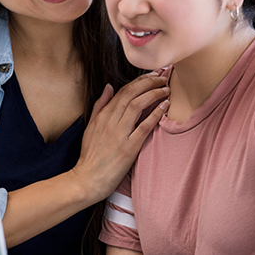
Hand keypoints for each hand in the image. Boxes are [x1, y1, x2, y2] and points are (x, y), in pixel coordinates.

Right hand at [72, 73, 169, 202]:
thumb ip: (100, 106)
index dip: (139, 81)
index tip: (152, 76)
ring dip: (154, 94)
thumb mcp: (90, 126)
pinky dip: (155, 114)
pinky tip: (164, 105)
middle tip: (163, 77)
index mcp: (102, 116)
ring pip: (137, 105)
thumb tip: (109, 87)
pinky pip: (144, 127)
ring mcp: (119, 134)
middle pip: (131, 94)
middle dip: (149, 82)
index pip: (122, 91)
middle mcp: (110, 121)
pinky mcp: (128, 148)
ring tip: (166, 89)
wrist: (87, 179)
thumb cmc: (90, 155)